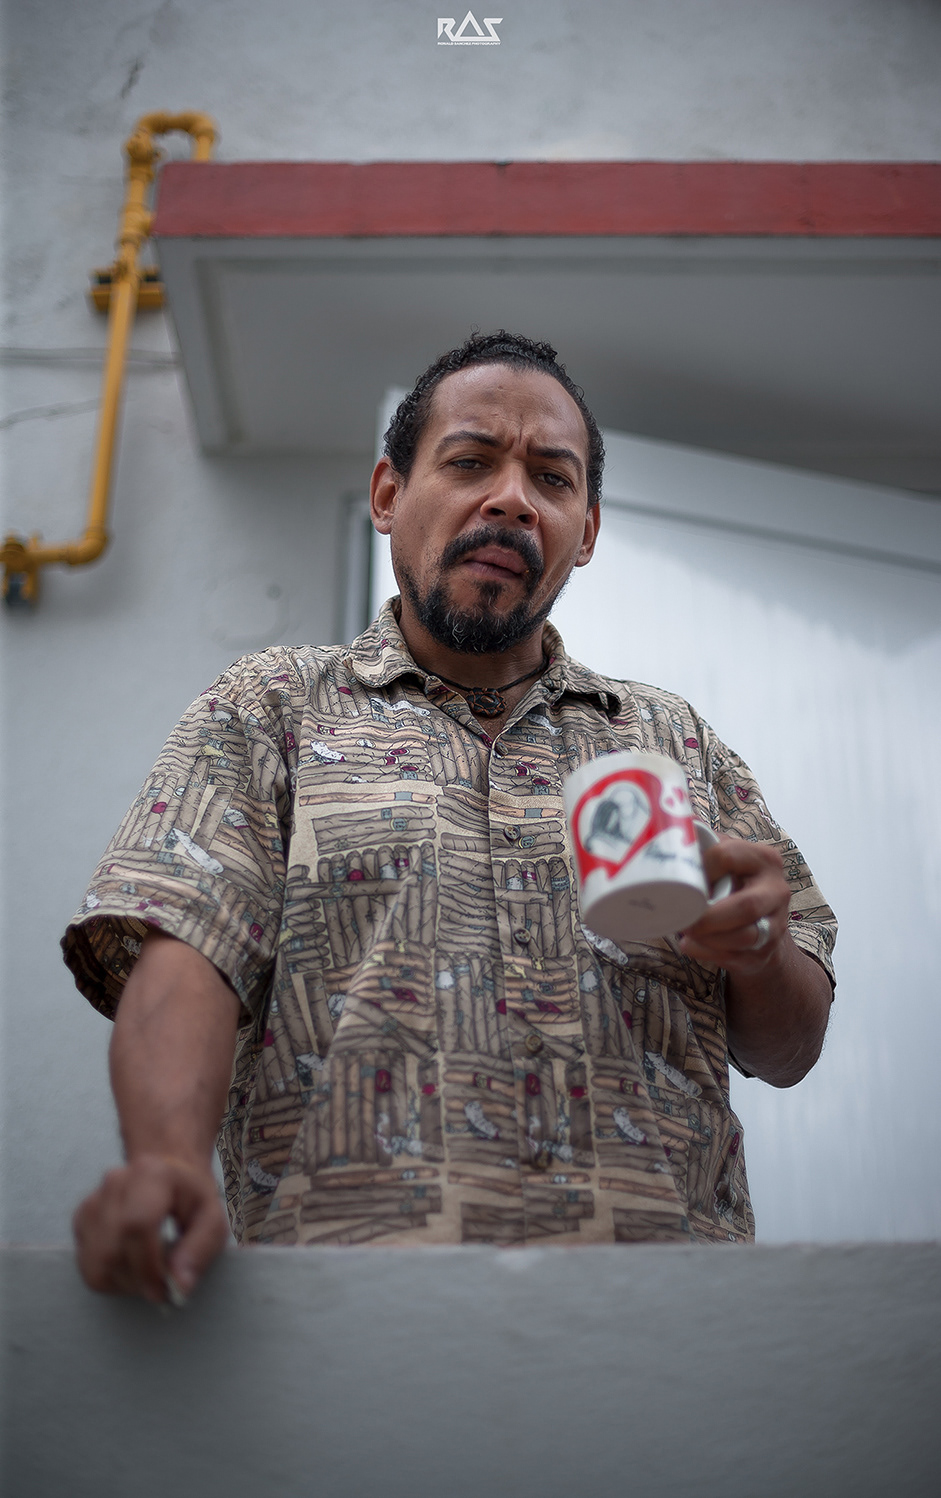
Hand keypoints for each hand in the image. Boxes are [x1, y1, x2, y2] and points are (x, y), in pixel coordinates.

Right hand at [73, 1152, 228, 1303]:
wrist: (167, 1173)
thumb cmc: (192, 1198)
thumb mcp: (214, 1218)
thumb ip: (201, 1249)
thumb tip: (179, 1286)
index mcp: (151, 1174)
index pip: (136, 1226)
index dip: (148, 1267)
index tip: (165, 1290)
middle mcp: (115, 1183)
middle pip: (112, 1249)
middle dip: (138, 1281)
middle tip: (162, 1288)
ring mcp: (93, 1201)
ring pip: (96, 1262)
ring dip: (124, 1283)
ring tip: (149, 1277)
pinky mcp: (81, 1220)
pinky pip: (87, 1265)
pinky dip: (110, 1278)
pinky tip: (133, 1269)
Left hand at [678, 836, 790, 976]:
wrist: (764, 920)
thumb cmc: (734, 882)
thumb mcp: (727, 858)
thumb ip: (704, 842)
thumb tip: (665, 823)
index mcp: (764, 859)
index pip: (728, 856)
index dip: (701, 868)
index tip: (681, 877)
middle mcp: (776, 890)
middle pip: (746, 906)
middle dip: (709, 917)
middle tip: (683, 919)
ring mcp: (776, 923)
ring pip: (746, 936)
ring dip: (709, 939)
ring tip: (685, 934)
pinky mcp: (766, 951)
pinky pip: (737, 956)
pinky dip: (708, 953)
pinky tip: (691, 945)